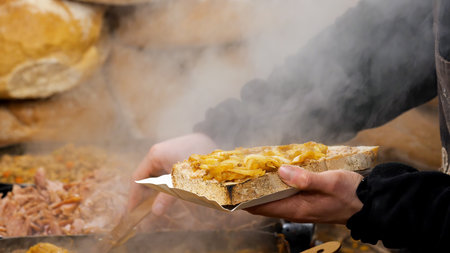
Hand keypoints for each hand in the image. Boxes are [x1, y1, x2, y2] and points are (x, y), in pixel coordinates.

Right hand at [128, 133, 216, 214]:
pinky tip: (167, 193)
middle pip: (147, 175)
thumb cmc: (198, 163)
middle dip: (144, 193)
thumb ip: (167, 197)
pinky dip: (165, 182)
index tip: (132, 210)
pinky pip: (167, 170)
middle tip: (141, 210)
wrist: (220, 148)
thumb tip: (155, 212)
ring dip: (155, 188)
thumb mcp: (181, 182)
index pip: (138, 177)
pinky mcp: (180, 153)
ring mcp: (170, 151)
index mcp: (155, 154)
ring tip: (153, 204)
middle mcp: (160, 151)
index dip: (134, 195)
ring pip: (158, 173)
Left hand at [245, 165, 363, 223]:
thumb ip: (305, 178)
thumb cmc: (351, 193)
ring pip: (273, 197)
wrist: (370, 202)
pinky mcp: (306, 199)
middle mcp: (294, 209)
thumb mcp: (330, 182)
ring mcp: (300, 205)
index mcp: (297, 209)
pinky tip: (273, 171)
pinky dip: (275, 184)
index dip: (244, 199)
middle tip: (237, 172)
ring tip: (250, 169)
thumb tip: (281, 172)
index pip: (261, 207)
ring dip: (262, 186)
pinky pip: (284, 193)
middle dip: (250, 190)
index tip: (230, 187)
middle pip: (264, 202)